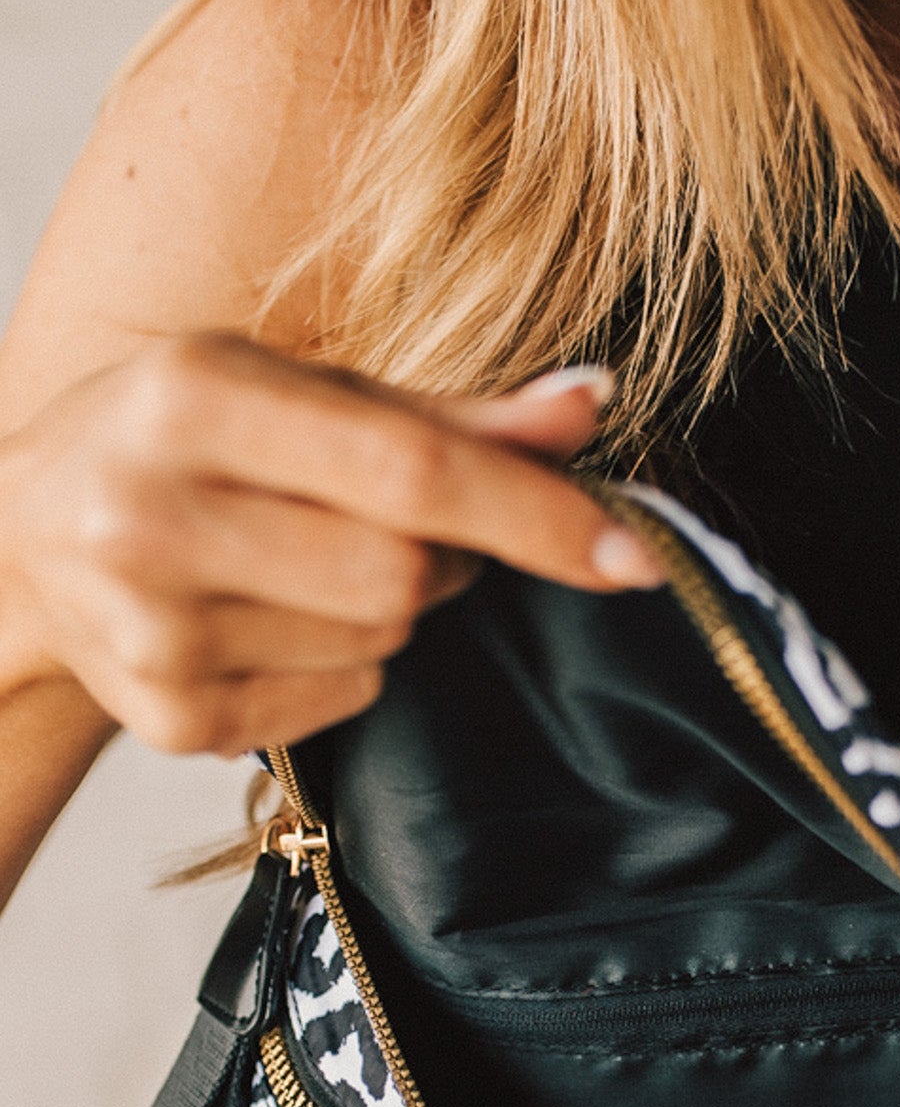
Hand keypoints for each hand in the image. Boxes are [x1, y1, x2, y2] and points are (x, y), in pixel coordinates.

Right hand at [0, 337, 662, 755]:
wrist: (19, 539)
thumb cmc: (181, 438)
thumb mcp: (296, 387)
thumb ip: (449, 409)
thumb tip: (594, 403)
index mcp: (192, 397)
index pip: (409, 470)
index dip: (533, 515)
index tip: (632, 555)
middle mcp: (153, 516)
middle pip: (407, 576)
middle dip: (445, 557)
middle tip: (399, 524)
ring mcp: (154, 634)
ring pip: (382, 643)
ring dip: (394, 608)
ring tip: (307, 559)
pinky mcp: (171, 719)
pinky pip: (344, 702)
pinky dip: (348, 665)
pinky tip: (275, 617)